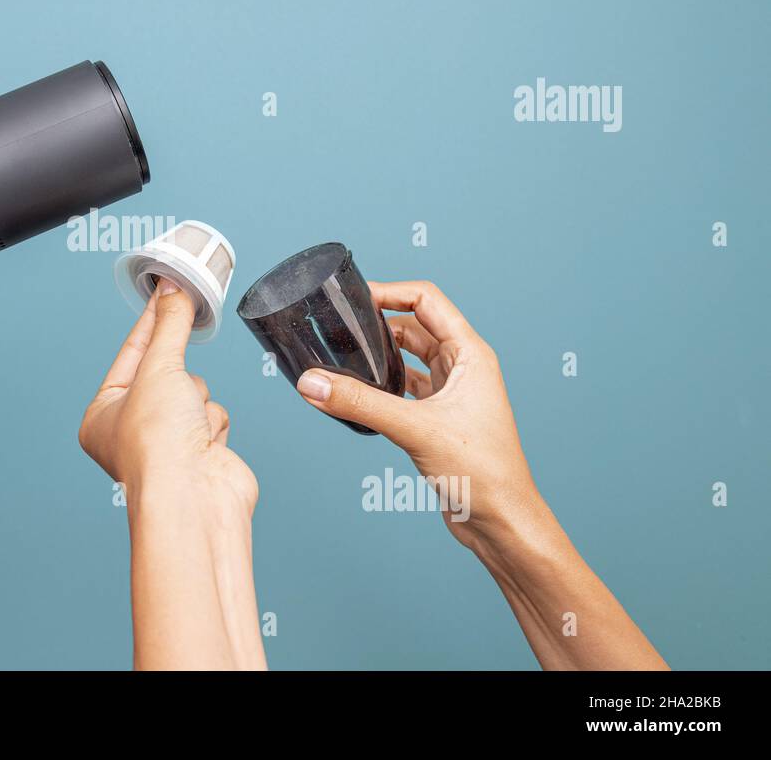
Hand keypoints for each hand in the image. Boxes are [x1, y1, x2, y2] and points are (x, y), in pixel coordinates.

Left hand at [80, 279, 264, 670]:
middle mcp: (130, 431)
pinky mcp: (199, 453)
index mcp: (102, 416)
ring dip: (198, 403)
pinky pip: (214, 415)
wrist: (194, 498)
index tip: (166, 291)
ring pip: (195, 392)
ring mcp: (166, 443)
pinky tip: (204, 444)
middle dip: (179, 379)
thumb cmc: (157, 449)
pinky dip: (213, 424)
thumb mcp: (159, 368)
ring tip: (187, 427)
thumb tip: (173, 290)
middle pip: (168, 372)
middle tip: (175, 383)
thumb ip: (170, 326)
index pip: (130, 354)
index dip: (150, 322)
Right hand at [295, 280, 533, 551]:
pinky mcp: (438, 420)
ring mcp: (451, 394)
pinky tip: (357, 393)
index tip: (354, 297)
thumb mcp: (415, 429)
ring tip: (342, 355)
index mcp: (470, 355)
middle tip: (339, 326)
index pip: (426, 301)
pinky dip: (380, 386)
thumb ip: (360, 403)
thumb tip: (312, 384)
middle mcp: (463, 368)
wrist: (502, 523)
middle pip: (414, 326)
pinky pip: (404, 389)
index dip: (390, 292)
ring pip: (407, 359)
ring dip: (378, 355)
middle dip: (377, 323)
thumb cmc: (484, 473)